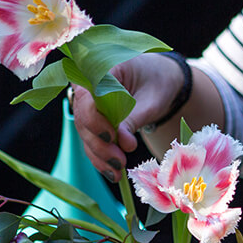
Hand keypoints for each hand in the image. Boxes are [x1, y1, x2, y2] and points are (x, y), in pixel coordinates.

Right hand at [71, 53, 185, 181]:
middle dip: (99, 144)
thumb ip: (134, 118)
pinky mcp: (92, 121)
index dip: (95, 120)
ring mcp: (87, 105)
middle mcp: (87, 86)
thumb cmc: (158, 83)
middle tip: (119, 162)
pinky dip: (101, 159)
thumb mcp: (151, 100)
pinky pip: (91, 141)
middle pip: (83, 118)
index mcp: (101, 69)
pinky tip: (112, 173)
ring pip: (85, 133)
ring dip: (99, 156)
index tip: (112, 138)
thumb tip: (122, 144)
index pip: (87, 95)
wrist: (160, 81)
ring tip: (118, 172)